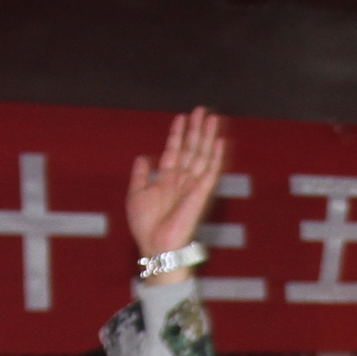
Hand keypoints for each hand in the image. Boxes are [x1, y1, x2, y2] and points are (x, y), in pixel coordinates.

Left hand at [127, 107, 227, 267]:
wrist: (156, 245)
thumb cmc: (146, 226)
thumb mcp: (136, 194)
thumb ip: (141, 175)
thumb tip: (143, 157)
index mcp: (167, 178)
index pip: (175, 150)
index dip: (178, 133)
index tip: (182, 117)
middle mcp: (182, 179)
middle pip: (191, 148)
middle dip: (196, 129)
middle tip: (202, 110)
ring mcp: (193, 185)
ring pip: (202, 155)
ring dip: (207, 136)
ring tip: (212, 118)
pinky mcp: (201, 193)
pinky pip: (212, 172)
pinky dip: (216, 157)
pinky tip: (220, 142)